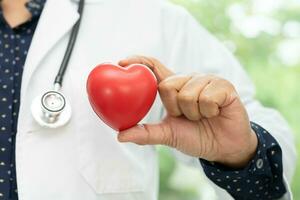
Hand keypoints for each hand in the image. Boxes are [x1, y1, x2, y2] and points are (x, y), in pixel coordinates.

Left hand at [118, 56, 257, 167]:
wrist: (223, 148)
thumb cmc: (195, 137)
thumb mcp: (168, 135)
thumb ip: (146, 133)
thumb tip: (120, 136)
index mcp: (174, 87)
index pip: (154, 67)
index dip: (139, 62)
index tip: (121, 63)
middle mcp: (189, 80)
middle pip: (168, 85)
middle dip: (175, 108)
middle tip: (187, 116)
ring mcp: (207, 80)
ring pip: (188, 93)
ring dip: (194, 113)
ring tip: (203, 116)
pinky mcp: (224, 86)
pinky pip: (208, 97)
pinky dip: (209, 112)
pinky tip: (216, 112)